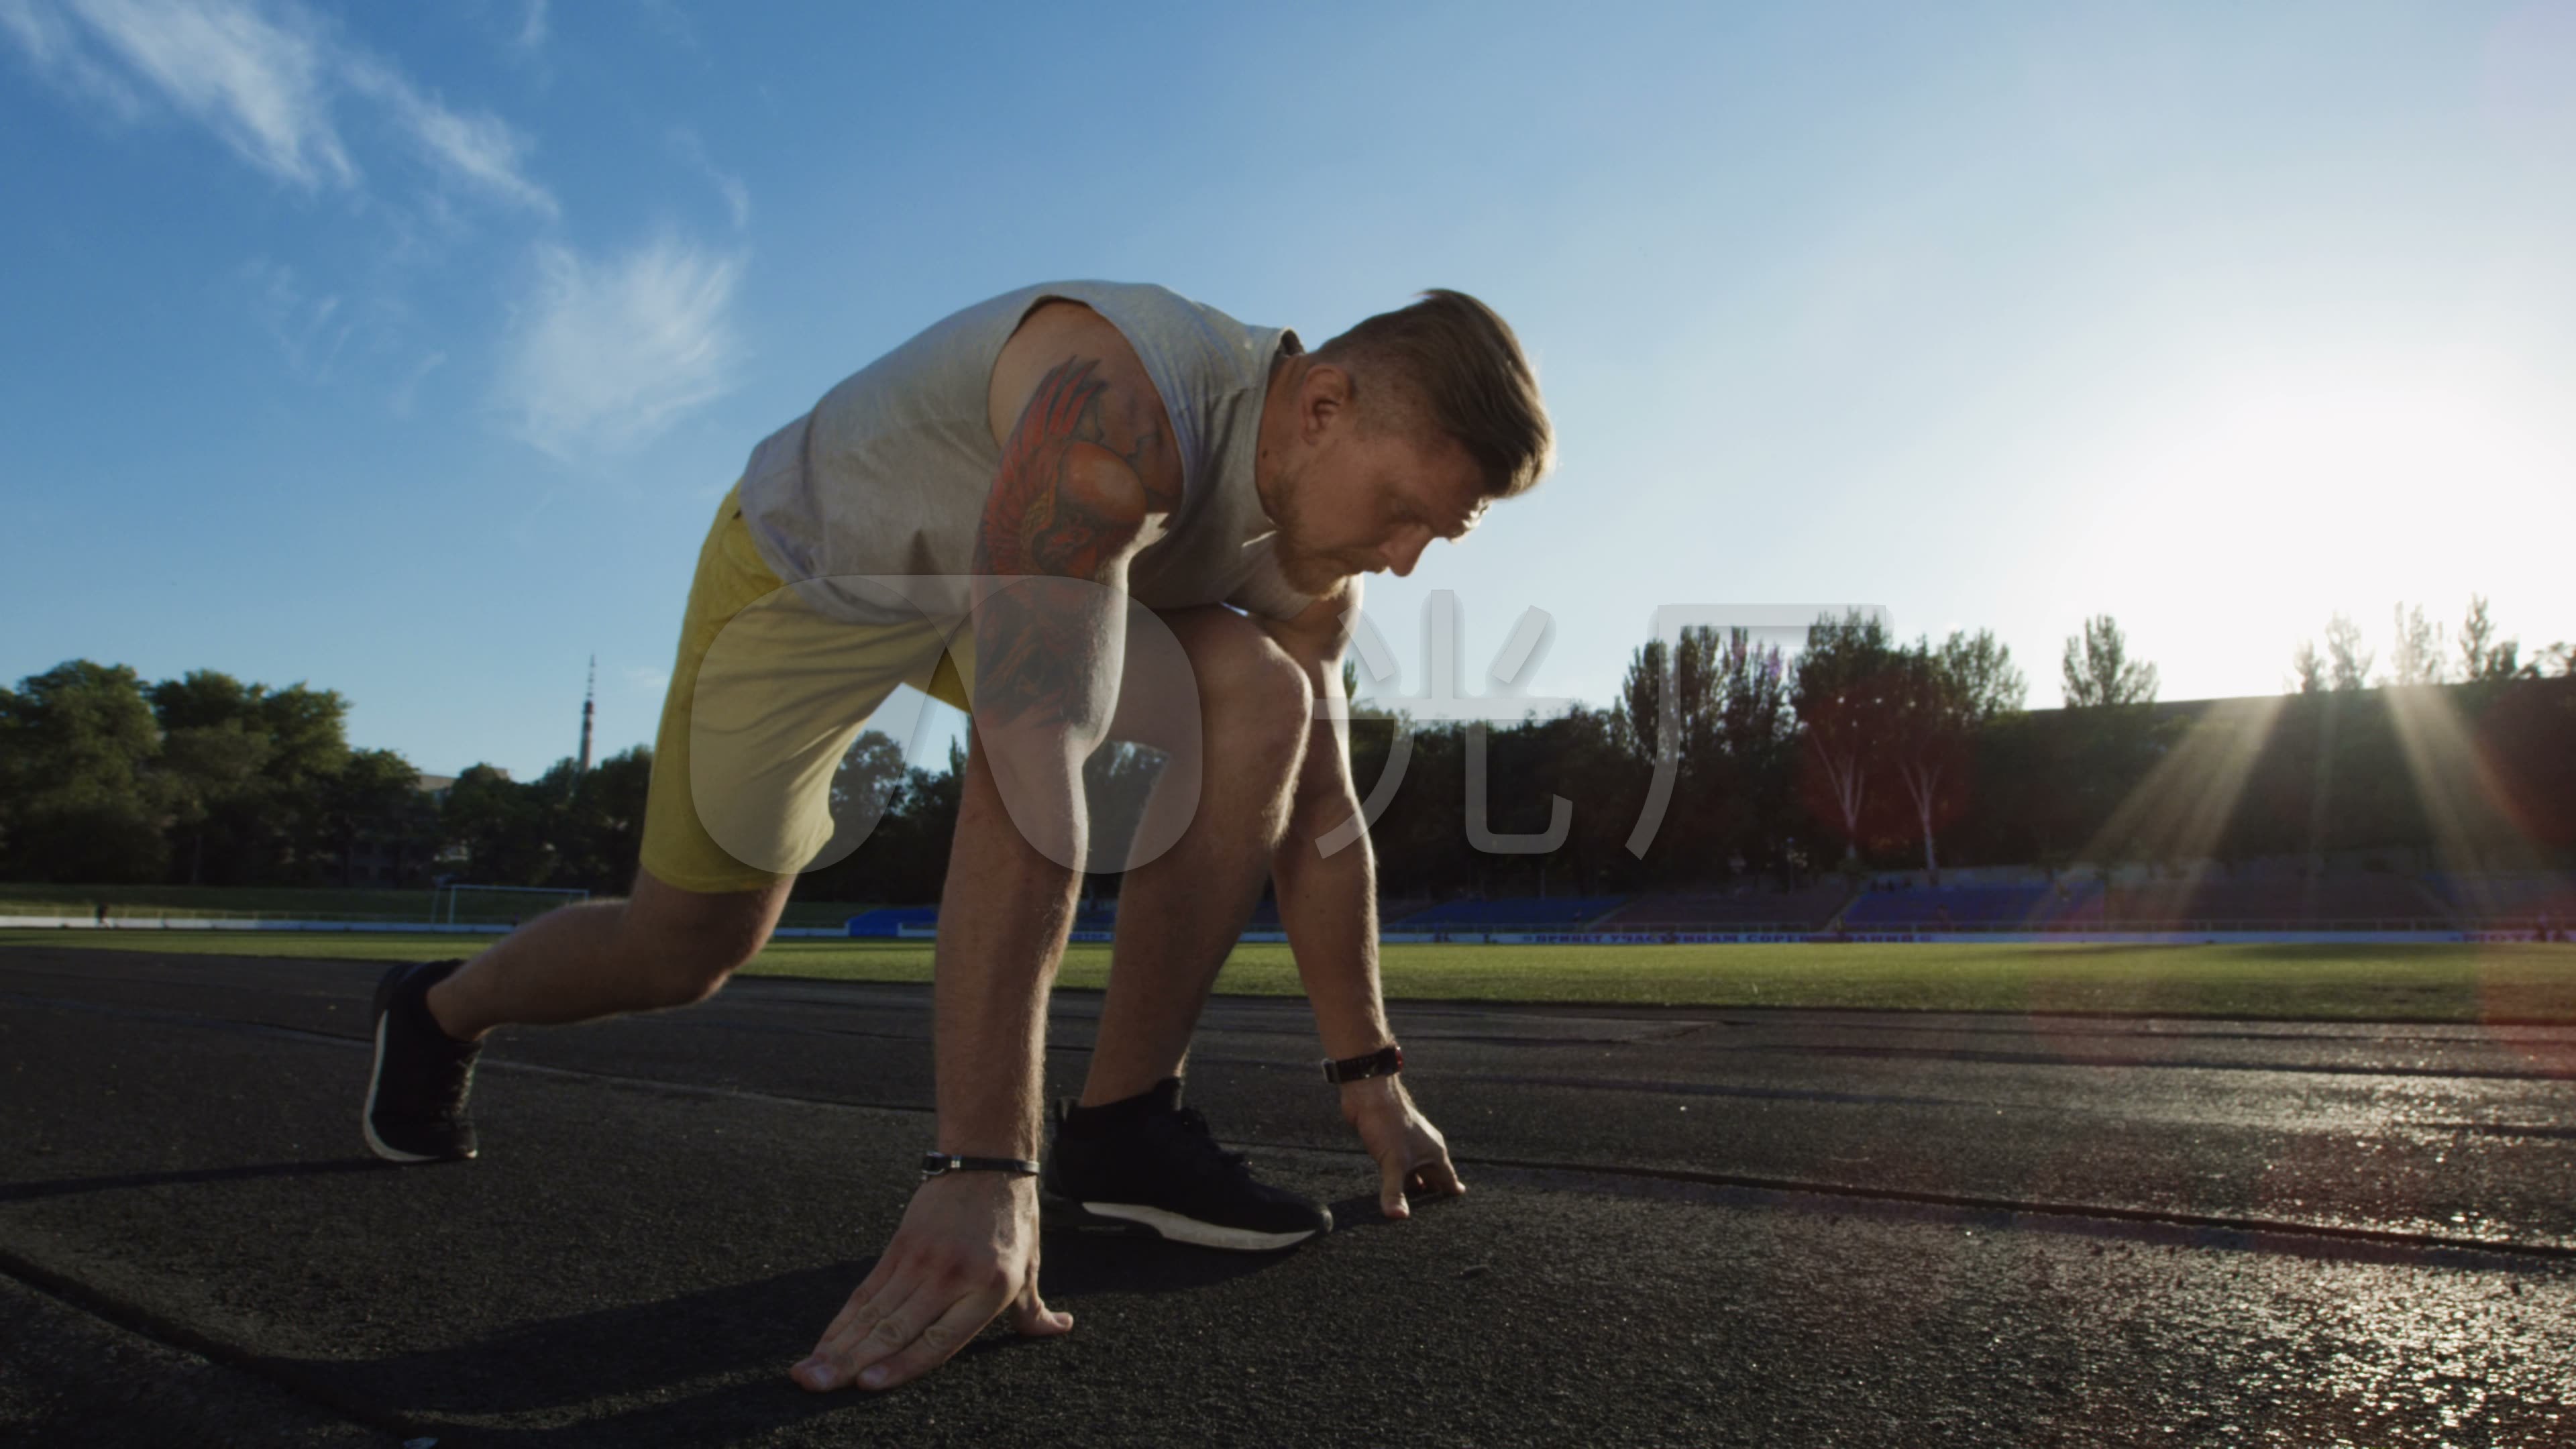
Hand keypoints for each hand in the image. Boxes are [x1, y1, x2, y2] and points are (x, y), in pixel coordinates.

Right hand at [791, 1171, 1072, 1391]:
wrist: (987, 1162)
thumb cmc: (1012, 1222)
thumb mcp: (1031, 1266)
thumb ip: (1033, 1310)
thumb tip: (1059, 1329)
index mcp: (987, 1289)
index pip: (938, 1339)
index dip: (901, 1364)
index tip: (867, 1386)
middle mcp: (950, 1277)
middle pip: (894, 1328)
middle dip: (851, 1362)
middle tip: (817, 1386)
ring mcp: (920, 1260)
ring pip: (872, 1313)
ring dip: (836, 1346)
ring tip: (807, 1374)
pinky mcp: (899, 1246)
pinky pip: (866, 1290)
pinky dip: (842, 1320)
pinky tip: (823, 1344)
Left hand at [1340, 1075, 1464, 1219]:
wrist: (1369, 1094)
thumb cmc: (1388, 1123)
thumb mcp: (1393, 1162)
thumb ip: (1394, 1191)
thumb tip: (1398, 1217)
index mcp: (1434, 1153)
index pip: (1448, 1180)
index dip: (1452, 1194)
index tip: (1460, 1209)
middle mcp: (1424, 1149)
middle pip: (1433, 1178)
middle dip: (1433, 1195)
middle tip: (1436, 1216)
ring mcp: (1408, 1145)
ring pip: (1415, 1172)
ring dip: (1414, 1187)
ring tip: (1414, 1207)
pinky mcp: (1391, 1143)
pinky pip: (1399, 1166)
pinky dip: (1399, 1178)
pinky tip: (1393, 1186)